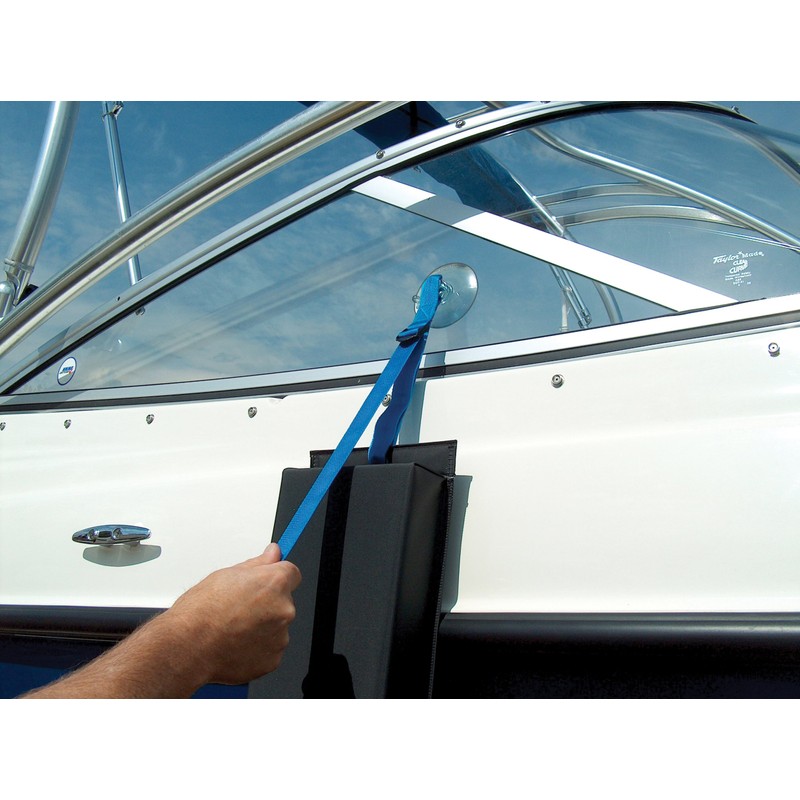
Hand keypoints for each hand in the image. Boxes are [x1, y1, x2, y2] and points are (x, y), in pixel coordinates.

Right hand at [167, 542, 301, 685]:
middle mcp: (285, 609)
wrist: (188, 646)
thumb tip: (273, 553)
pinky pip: (270, 648)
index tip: (269, 581)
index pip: (292, 573)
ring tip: (234, 628)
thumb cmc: (202, 611)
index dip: (277, 576)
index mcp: (275, 583)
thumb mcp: (227, 574)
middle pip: (284, 601)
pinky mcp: (273, 659)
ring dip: (263, 626)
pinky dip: (258, 647)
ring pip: (277, 626)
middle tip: (241, 608)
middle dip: (268, 603)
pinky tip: (236, 643)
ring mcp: (280, 636)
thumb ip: (258, 563)